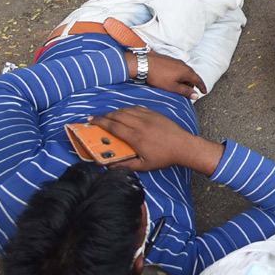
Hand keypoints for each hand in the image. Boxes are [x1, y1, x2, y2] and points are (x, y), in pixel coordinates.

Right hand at [89, 107, 224, 174]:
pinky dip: (129, 109)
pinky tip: (126, 113)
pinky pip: (139, 108)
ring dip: (117, 112)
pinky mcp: (156, 114)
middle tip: (98, 119)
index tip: (91, 120)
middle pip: (118, 115)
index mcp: (135, 137)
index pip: (113, 126)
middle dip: (105, 116)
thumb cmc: (164, 157)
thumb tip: (110, 166)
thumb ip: (125, 165)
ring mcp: (149, 117)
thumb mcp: (143, 166)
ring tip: (110, 117)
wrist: (183, 146)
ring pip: (128, 110)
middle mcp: (140, 124)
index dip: (100, 122)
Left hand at [138, 52, 206, 99]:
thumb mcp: (172, 87)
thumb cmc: (158, 77)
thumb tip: (196, 95)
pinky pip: (178, 68)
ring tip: (177, 87)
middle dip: (191, 85)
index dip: (202, 87)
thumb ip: (185, 91)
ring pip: (184, 72)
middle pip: (191, 76)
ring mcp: (176, 61)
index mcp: (186, 72)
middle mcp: (184, 65)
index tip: (205, 92)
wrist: (145, 64)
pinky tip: (170, 79)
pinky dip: (178, 75)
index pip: (198, 80)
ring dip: (184, 80)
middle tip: (187, 93)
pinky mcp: (170, 60)